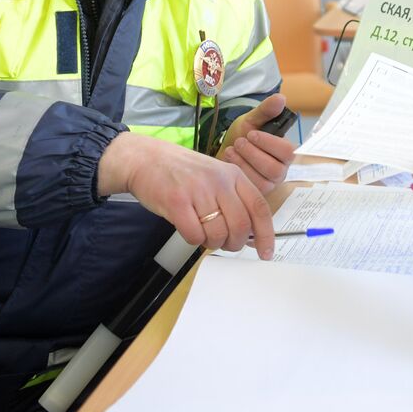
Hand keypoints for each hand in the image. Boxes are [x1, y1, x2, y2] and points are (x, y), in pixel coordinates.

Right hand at [98, 132, 274, 258]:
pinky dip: (193, 239)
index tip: (266, 252)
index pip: (259, 208)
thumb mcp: (215, 176)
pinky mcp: (176, 201)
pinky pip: (194, 235)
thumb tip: (251, 234)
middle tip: (224, 243)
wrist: (146, 158)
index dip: (266, 234)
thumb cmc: (182, 172)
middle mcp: (219, 181)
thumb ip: (234, 199)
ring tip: (202, 232)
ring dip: (211, 242)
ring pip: (217, 234)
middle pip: (240, 226)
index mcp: (233, 175)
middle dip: (233, 243)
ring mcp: (198, 190)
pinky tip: (187, 228)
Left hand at [217, 94, 295, 193]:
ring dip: (245, 162)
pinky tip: (229, 160)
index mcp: (284, 152)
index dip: (270, 143)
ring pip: (264, 179)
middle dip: (254, 154)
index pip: (288, 151)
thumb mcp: (251, 120)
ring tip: (231, 150)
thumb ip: (265, 111)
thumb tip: (281, 98)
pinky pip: (252, 188)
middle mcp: (281, 169)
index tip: (251, 133)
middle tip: (239, 142)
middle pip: (276, 168)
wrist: (224, 152)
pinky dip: (239, 172)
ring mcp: (269, 183)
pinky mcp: (257, 193)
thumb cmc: (241, 136)